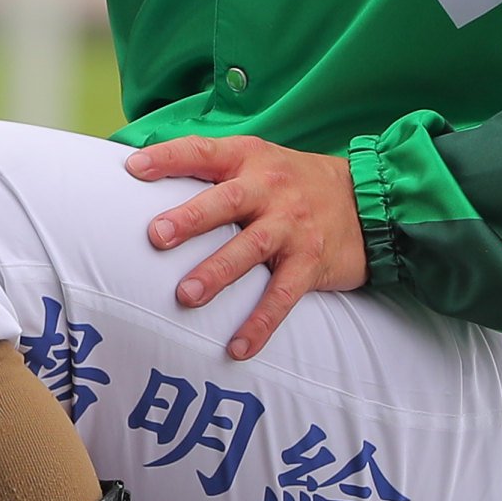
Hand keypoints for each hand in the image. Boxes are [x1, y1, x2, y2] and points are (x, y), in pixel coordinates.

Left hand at [120, 136, 364, 358]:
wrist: (368, 199)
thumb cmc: (294, 181)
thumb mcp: (258, 159)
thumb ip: (213, 167)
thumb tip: (144, 168)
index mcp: (249, 159)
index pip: (204, 152)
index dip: (169, 158)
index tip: (133, 167)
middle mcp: (270, 189)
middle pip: (227, 201)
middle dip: (191, 219)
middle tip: (157, 236)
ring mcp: (292, 226)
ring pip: (251, 249)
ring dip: (218, 272)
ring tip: (186, 296)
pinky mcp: (310, 262)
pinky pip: (283, 296)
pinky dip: (261, 323)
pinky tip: (238, 348)